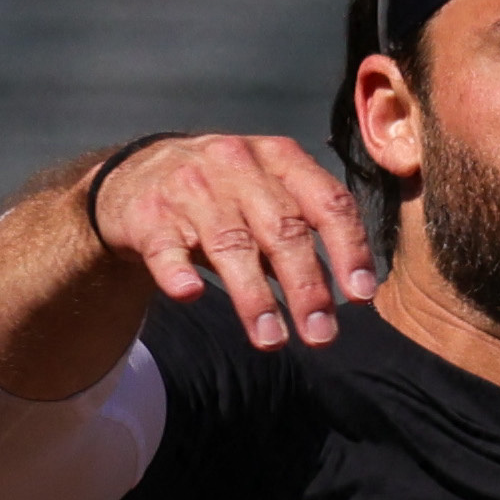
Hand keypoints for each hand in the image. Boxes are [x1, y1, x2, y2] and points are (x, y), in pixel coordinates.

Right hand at [92, 130, 378, 352]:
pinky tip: (190, 296)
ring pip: (231, 244)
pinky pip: (166, 248)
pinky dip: (178, 272)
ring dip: (254, 298)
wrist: (136, 176)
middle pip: (283, 229)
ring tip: (272, 342)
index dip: (350, 249)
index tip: (362, 296)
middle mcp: (237, 165)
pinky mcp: (148, 216)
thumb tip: (356, 291)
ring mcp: (191, 188)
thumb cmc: (223, 194)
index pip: (327, 202)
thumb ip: (308, 231)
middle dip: (307, 286)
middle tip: (322, 336)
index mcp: (279, 158)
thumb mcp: (269, 193)